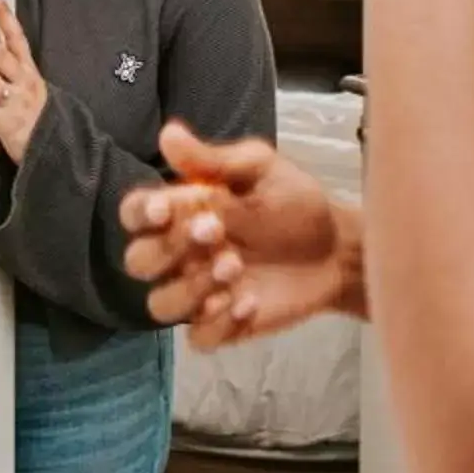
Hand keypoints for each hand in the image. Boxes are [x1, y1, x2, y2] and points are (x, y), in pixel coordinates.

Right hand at [121, 123, 361, 347]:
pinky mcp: (223, 325)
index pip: (135, 214)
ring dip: (190, 289)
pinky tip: (249, 301)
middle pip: (137, 263)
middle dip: (168, 249)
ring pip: (160, 305)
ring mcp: (199, 293)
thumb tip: (168, 134)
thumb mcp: (260, 170)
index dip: (139, 214)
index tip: (165, 208)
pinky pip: (198, 337)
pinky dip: (218, 323)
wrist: (338, 248)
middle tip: (215, 232)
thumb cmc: (294, 202)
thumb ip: (213, 159)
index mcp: (181, 212)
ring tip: (235, 268)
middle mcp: (180, 254)